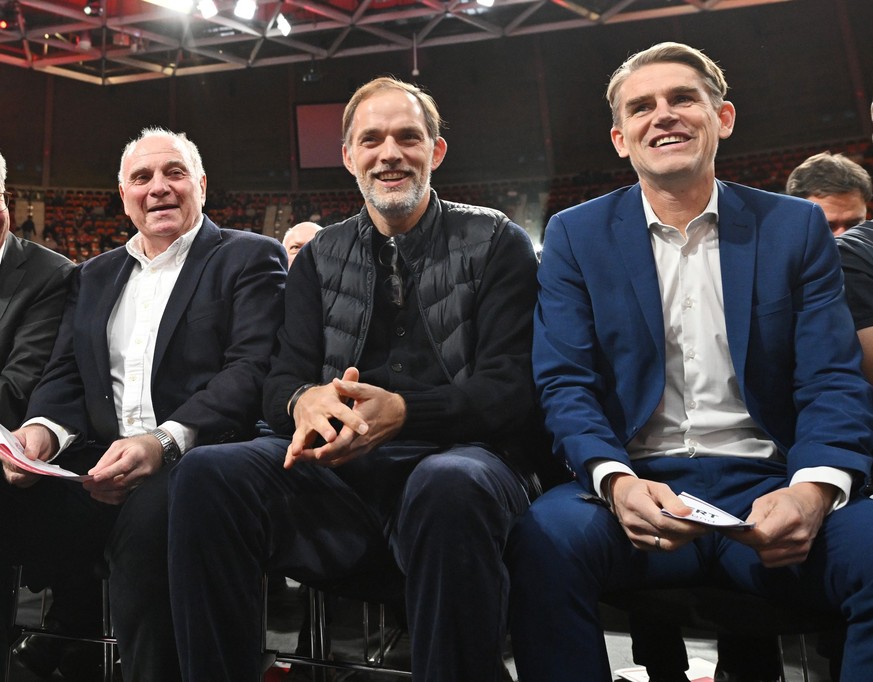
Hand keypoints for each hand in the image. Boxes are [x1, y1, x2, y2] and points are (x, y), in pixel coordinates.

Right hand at [2, 425, 58, 487]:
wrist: (42, 441)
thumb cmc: (35, 436)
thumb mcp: (36, 435)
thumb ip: (33, 445)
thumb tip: (30, 457)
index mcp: (5, 448)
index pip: (6, 458)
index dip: (15, 462)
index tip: (28, 460)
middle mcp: (6, 460)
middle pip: (12, 470)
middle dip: (26, 470)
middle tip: (37, 466)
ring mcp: (12, 469)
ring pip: (17, 479)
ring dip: (30, 476)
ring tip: (40, 469)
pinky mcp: (20, 475)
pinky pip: (24, 483)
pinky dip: (33, 479)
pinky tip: (40, 473)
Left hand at [83, 434, 163, 504]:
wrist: (157, 448)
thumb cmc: (138, 445)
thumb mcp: (120, 445)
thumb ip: (107, 459)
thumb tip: (94, 472)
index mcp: (137, 455)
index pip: (121, 467)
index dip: (106, 474)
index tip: (92, 478)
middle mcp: (142, 469)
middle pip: (120, 482)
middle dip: (101, 486)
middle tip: (87, 485)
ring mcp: (144, 479)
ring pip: (122, 491)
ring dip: (104, 493)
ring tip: (92, 491)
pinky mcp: (142, 485)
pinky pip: (126, 495)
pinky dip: (112, 497)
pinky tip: (102, 494)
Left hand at [286, 367, 405, 468]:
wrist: (399, 414)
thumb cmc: (382, 401)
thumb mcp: (368, 391)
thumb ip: (351, 387)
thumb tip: (335, 382)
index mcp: (360, 427)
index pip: (343, 443)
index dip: (329, 449)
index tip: (315, 452)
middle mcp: (360, 442)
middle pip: (337, 455)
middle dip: (316, 458)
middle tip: (299, 457)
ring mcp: (361, 449)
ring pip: (338, 460)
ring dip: (320, 461)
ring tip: (302, 459)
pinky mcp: (361, 451)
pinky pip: (343, 460)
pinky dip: (329, 460)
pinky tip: (317, 458)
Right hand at [609, 473, 709, 551]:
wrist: (618, 496)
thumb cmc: (640, 489)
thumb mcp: (656, 486)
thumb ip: (672, 500)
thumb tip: (689, 513)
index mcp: (636, 505)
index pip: (663, 521)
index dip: (685, 525)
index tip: (704, 524)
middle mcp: (632, 523)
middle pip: (666, 535)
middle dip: (690, 533)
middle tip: (706, 528)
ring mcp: (633, 536)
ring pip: (666, 545)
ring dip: (684, 540)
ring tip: (696, 531)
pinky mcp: (636, 544)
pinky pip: (661, 548)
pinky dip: (675, 542)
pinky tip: (682, 534)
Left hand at [723, 483, 835, 567]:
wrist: (812, 503)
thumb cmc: (786, 500)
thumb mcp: (766, 501)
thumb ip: (754, 518)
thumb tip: (741, 532)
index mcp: (789, 518)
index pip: (761, 537)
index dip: (741, 536)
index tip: (725, 531)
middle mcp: (798, 536)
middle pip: (762, 549)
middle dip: (749, 541)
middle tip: (744, 532)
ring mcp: (802, 548)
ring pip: (767, 558)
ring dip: (758, 549)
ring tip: (759, 536)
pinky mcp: (802, 556)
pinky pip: (775, 562)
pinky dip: (767, 554)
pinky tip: (769, 542)